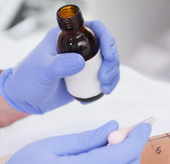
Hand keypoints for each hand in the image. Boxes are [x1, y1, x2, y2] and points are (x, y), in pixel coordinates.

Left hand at [0, 22, 119, 113]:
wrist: (27, 98)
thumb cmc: (29, 79)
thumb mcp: (43, 70)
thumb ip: (60, 65)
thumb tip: (81, 62)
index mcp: (67, 37)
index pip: (94, 28)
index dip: (106, 38)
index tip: (109, 54)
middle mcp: (78, 48)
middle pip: (106, 48)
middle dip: (112, 62)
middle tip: (104, 78)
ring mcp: (84, 65)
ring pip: (108, 64)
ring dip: (112, 75)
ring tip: (104, 89)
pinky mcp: (86, 80)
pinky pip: (103, 80)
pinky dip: (106, 86)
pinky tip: (100, 93)